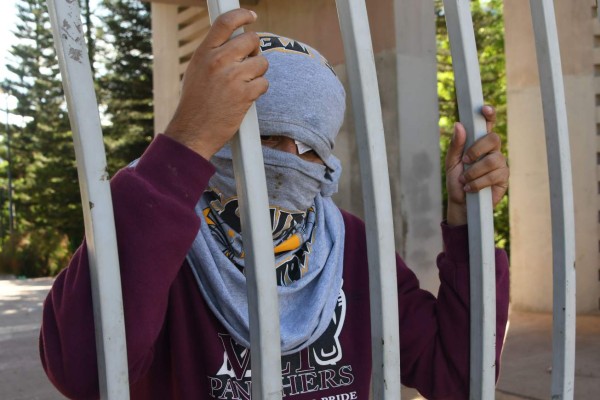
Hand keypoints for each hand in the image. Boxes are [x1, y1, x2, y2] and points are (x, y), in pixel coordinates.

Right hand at [164, 9, 268, 159]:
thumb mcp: (197, 70)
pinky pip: (264, 83)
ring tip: (244, 84)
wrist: (193, 131)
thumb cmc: (195, 103)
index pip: (226, 22)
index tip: (251, 16)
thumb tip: (234, 41)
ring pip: (262, 62)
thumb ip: (214, 53)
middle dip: (254, 50)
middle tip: (248, 62)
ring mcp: (233, 77)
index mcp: (204, 53)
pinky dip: (259, 90)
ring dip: (258, 73)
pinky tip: (246, 97)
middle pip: (251, 40)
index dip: (242, 15)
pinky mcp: (245, 95)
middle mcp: (218, 61)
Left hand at [445, 106, 508, 225]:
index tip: (484, 109)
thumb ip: (456, 145)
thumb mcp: (451, 162)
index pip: (487, 124)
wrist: (461, 204)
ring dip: (474, 171)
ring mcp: (500, 163)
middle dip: (476, 149)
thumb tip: (459, 125)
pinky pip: (494, 175)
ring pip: (493, 159)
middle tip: (464, 161)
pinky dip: (478, 182)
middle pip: (493, 139)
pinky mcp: (503, 178)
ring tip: (464, 180)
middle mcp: (492, 150)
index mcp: (478, 143)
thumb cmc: (456, 181)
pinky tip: (470, 188)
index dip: (489, 114)